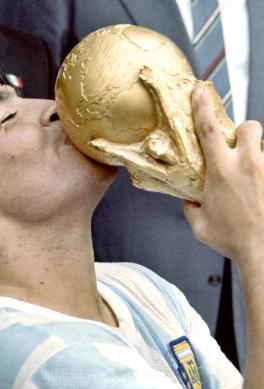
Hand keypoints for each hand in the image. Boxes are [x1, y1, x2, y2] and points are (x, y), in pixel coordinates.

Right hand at [184, 87, 263, 264]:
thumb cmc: (232, 239)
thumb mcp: (200, 225)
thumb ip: (191, 208)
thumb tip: (190, 201)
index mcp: (221, 172)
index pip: (207, 130)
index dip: (201, 107)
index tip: (198, 92)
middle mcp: (247, 165)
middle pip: (248, 126)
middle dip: (241, 130)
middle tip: (236, 146)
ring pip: (263, 144)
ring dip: (255, 152)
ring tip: (252, 175)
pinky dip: (263, 173)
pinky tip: (259, 189)